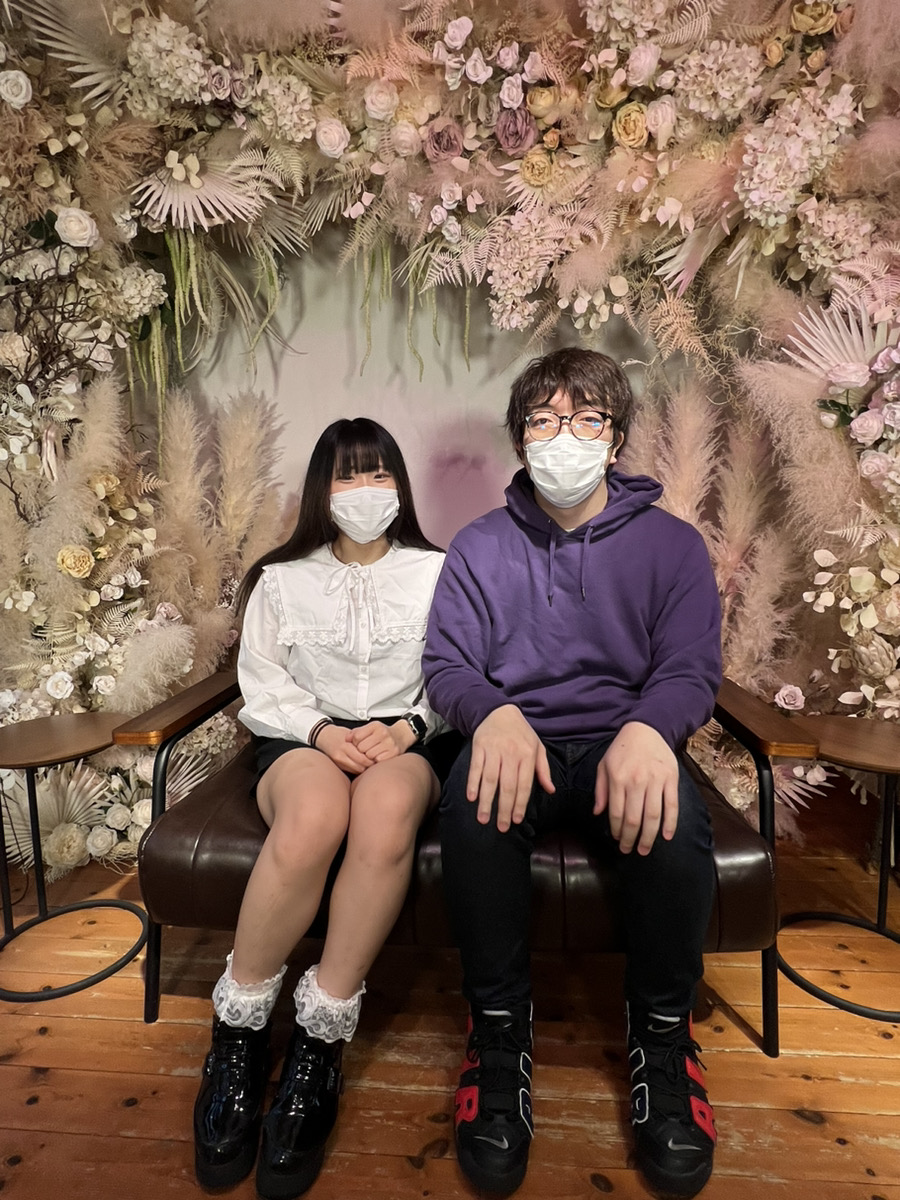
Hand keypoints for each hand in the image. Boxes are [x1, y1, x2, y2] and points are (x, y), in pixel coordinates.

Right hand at [315, 723, 375, 774]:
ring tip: (369, 762)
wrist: (323, 736)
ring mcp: (338, 762)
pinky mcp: (338, 766)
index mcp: (345, 746)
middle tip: (376, 761)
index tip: (378, 757)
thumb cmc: (338, 734)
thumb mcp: (351, 734)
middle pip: (361, 767)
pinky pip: (352, 771)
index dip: (372, 760)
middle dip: (370, 765)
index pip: (363, 759)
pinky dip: (358, 768)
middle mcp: (341, 756)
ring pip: (357, 771)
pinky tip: (361, 764)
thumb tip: (375, 750)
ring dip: (364, 768)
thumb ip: (362, 742)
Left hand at [349, 719, 414, 762]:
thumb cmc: (383, 733)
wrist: (401, 735)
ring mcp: (389, 743)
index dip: (355, 742)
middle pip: (362, 747)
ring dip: (369, 756)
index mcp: (375, 726)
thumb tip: (346, 739)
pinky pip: (378, 760)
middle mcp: (383, 733)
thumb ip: (356, 732)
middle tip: (366, 749)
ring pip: (369, 755)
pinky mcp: (394, 753)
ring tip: (373, 752)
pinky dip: (376, 760)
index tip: (359, 743)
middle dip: (362, 750)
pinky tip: (378, 756)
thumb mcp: (370, 728)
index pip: (356, 737)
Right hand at [467, 704, 553, 832]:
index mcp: (527, 755)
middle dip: (504, 809)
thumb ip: (543, 769)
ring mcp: (493, 750)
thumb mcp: (537, 747)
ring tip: (483, 818)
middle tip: (501, 827)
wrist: (499, 711)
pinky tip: (471, 797)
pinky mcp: (479, 746)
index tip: (516, 820)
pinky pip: (475, 768)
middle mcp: (510, 753)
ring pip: (490, 779)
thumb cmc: (521, 733)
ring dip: (486, 801)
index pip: (524, 784)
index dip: (520, 804)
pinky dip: (472, 783)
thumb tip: (551, 790)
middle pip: (507, 786)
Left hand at [594, 721, 678, 854]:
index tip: (617, 840)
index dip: (616, 831)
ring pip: (653, 816)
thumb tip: (597, 813)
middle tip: (629, 851)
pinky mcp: (671, 779)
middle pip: (634, 819)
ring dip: (649, 837)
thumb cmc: (622, 749)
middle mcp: (636, 781)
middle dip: (630, 839)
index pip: (616, 813)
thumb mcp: (604, 765)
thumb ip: (600, 790)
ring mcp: (655, 781)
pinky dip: (670, 823)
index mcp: (618, 779)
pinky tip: (666, 836)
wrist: (646, 729)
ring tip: (645, 849)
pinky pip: (672, 805)